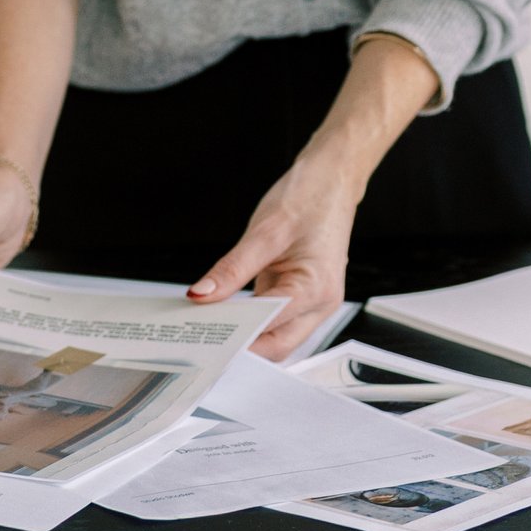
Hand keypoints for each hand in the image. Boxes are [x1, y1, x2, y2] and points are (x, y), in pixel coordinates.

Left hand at [187, 158, 356, 359]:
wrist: (331, 181)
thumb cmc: (309, 200)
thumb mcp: (264, 232)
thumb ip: (231, 268)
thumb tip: (201, 295)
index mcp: (316, 289)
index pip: (270, 329)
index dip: (236, 339)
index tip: (202, 340)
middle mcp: (318, 303)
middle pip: (275, 346)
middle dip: (239, 349)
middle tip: (198, 341)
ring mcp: (309, 302)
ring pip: (274, 337)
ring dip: (242, 337)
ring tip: (204, 329)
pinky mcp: (296, 295)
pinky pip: (271, 320)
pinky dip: (247, 321)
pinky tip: (221, 315)